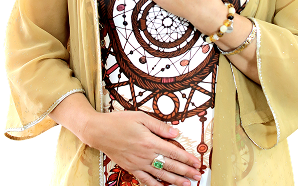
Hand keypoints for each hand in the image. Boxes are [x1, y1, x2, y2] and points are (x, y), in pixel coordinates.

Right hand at [83, 110, 201, 185]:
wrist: (100, 131)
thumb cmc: (120, 121)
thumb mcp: (141, 117)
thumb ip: (160, 126)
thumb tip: (176, 132)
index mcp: (149, 141)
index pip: (173, 152)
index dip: (186, 158)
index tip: (196, 162)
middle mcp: (145, 155)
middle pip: (170, 165)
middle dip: (185, 172)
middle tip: (197, 176)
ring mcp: (138, 164)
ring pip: (160, 175)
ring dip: (175, 181)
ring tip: (187, 185)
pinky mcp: (131, 168)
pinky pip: (145, 180)